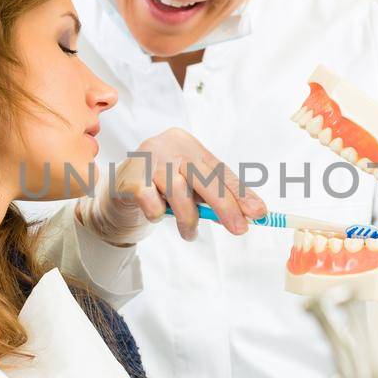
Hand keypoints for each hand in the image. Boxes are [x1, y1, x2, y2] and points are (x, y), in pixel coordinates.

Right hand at [78, 127, 266, 244]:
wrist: (118, 188)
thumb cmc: (160, 186)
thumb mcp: (189, 185)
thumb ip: (213, 194)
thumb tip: (248, 214)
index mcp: (188, 144)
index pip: (219, 171)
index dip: (241, 193)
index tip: (259, 213)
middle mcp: (169, 145)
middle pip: (204, 178)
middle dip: (225, 207)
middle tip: (240, 230)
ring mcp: (148, 159)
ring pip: (180, 194)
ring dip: (188, 220)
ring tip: (190, 234)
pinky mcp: (131, 178)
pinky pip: (154, 205)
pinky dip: (159, 215)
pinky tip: (155, 213)